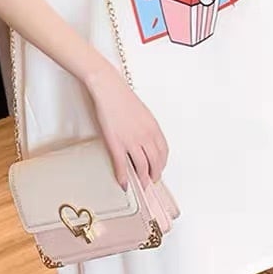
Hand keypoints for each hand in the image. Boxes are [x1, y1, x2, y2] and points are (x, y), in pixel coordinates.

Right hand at [85, 68, 168, 189]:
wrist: (108, 88)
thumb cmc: (122, 97)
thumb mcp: (142, 113)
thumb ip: (146, 127)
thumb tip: (146, 140)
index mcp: (154, 127)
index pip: (164, 151)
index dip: (163, 163)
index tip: (159, 169)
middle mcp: (146, 136)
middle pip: (156, 162)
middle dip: (155, 174)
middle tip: (151, 180)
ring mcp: (131, 140)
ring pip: (142, 167)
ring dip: (142, 178)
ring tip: (141, 184)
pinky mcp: (116, 143)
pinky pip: (122, 165)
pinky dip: (123, 177)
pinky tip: (124, 183)